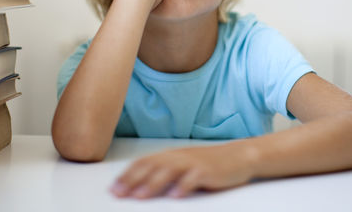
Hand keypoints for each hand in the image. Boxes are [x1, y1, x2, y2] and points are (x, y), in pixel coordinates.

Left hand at [110, 144, 254, 198]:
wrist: (238, 156)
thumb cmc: (208, 163)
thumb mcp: (182, 164)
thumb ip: (163, 171)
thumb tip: (138, 184)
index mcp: (170, 155)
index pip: (143, 163)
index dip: (126, 175)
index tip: (113, 189)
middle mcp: (178, 157)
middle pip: (151, 166)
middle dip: (133, 181)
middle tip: (119, 194)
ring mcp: (193, 163)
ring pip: (169, 171)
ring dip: (153, 184)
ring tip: (140, 196)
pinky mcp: (208, 171)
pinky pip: (194, 178)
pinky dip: (183, 186)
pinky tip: (175, 195)